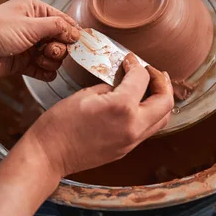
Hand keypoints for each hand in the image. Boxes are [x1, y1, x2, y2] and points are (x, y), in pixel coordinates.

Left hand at [0, 0, 79, 82]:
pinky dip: (45, 72)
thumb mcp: (29, 25)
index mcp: (33, 11)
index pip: (62, 20)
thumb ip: (56, 28)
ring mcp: (27, 47)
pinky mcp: (21, 64)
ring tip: (39, 59)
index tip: (80, 43)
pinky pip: (43, 70)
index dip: (72, 32)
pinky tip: (43, 72)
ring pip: (53, 57)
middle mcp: (31, 28)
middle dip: (59, 48)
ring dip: (51, 61)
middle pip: (60, 40)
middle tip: (49, 51)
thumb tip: (76, 32)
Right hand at [25, 53, 173, 176]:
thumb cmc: (59, 124)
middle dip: (162, 82)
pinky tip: (138, 104)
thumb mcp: (85, 95)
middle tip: (151, 72)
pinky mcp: (126, 150)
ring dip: (161, 100)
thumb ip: (110, 86)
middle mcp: (133, 126)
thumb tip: (122, 82)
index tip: (130, 60)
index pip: (142, 78)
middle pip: (166, 102)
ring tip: (152, 87)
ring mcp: (131, 141)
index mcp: (122, 108)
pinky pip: (148, 130)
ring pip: (162, 119)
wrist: (49, 155)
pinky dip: (149, 114)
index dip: (137, 64)